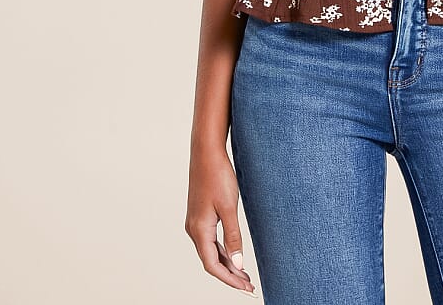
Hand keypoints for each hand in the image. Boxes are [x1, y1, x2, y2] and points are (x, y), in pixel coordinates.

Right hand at [185, 147, 256, 295]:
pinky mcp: (200, 215)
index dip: (229, 279)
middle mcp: (193, 229)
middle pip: (211, 261)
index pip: (213, 265)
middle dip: (230, 275)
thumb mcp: (229, 208)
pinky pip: (210, 240)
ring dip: (227, 263)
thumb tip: (238, 263)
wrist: (206, 153)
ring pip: (211, 251)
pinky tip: (233, 254)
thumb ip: (233, 237)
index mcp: (199, 230)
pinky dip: (222, 250)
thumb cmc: (218, 176)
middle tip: (249, 285)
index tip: (245, 287)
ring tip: (244, 274)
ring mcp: (195, 222)